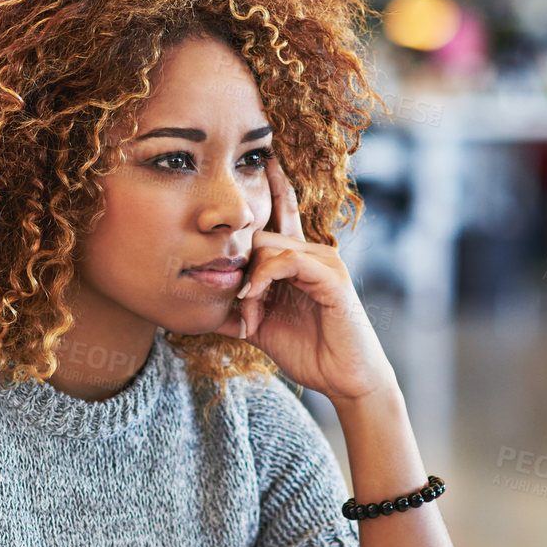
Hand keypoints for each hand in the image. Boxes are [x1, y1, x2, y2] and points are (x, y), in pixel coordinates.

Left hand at [213, 152, 397, 405]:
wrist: (344, 380)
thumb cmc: (310, 353)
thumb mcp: (262, 328)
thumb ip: (238, 311)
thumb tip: (202, 307)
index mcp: (298, 263)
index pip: (277, 218)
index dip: (265, 194)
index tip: (253, 167)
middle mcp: (313, 255)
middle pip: (261, 234)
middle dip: (239, 267)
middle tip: (238, 305)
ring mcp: (325, 263)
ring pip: (271, 245)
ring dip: (250, 281)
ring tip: (250, 314)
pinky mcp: (332, 277)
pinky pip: (289, 260)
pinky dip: (264, 278)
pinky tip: (254, 297)